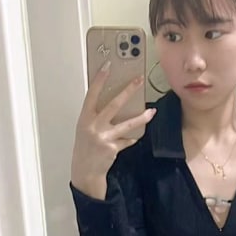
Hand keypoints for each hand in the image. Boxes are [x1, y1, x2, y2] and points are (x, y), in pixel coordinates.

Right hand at [71, 65, 155, 196]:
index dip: (100, 79)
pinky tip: (133, 138)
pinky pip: (127, 140)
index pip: (92, 94)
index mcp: (85, 118)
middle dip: (128, 90)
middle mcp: (94, 126)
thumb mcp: (85, 128)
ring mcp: (104, 138)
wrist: (85, 171)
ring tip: (151, 112)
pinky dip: (131, 138)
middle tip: (139, 80)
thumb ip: (96, 115)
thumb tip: (116, 101)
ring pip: (127, 124)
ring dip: (141, 118)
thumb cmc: (85, 147)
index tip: (108, 65)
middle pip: (114, 104)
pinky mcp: (113, 148)